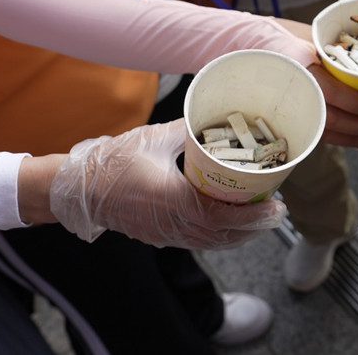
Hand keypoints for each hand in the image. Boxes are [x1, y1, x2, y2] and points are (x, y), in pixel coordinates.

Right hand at [49, 120, 285, 248]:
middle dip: (255, 226)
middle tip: (279, 211)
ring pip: (213, 243)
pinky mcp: (161, 236)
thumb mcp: (155, 138)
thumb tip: (214, 115)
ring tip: (265, 218)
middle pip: (223, 235)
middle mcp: (172, 223)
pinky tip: (236, 228)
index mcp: (172, 200)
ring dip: (242, 234)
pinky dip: (222, 237)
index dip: (252, 216)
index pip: (221, 216)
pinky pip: (200, 242)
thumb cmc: (113, 161)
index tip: (276, 207)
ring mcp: (166, 234)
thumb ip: (189, 129)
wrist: (78, 188)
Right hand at [268, 18, 357, 149]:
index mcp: (298, 68)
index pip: (330, 91)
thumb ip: (331, 48)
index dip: (355, 102)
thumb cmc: (284, 39)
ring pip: (322, 130)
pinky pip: (316, 131)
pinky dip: (338, 138)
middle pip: (328, 117)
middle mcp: (292, 90)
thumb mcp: (306, 37)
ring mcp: (288, 107)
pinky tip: (356, 141)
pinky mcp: (289, 116)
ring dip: (350, 137)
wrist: (250, 47)